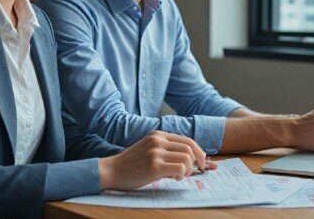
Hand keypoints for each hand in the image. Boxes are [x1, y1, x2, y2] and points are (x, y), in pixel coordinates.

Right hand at [98, 131, 217, 190]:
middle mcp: (158, 141)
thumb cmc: (132, 164)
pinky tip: (174, 178)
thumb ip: (167, 149)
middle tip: (194, 171)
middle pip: (190, 148)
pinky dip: (182, 175)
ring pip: (187, 159)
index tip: (202, 162)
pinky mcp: (154, 166)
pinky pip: (180, 168)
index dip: (199, 151)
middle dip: (197, 161)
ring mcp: (156, 153)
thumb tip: (191, 158)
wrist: (111, 171)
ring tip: (179, 176)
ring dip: (188, 170)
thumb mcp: (149, 148)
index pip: (187, 140)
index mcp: (158, 135)